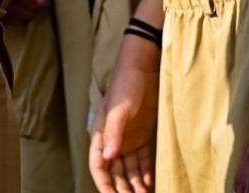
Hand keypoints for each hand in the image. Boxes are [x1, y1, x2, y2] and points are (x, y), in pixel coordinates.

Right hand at [89, 34, 159, 192]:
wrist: (144, 68)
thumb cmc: (126, 85)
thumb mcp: (119, 109)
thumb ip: (113, 133)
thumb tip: (107, 157)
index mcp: (100, 134)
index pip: (99, 165)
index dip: (104, 184)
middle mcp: (112, 140)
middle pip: (114, 171)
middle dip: (120, 189)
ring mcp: (127, 139)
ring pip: (128, 169)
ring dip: (134, 184)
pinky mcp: (142, 135)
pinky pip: (141, 160)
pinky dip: (144, 172)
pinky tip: (149, 183)